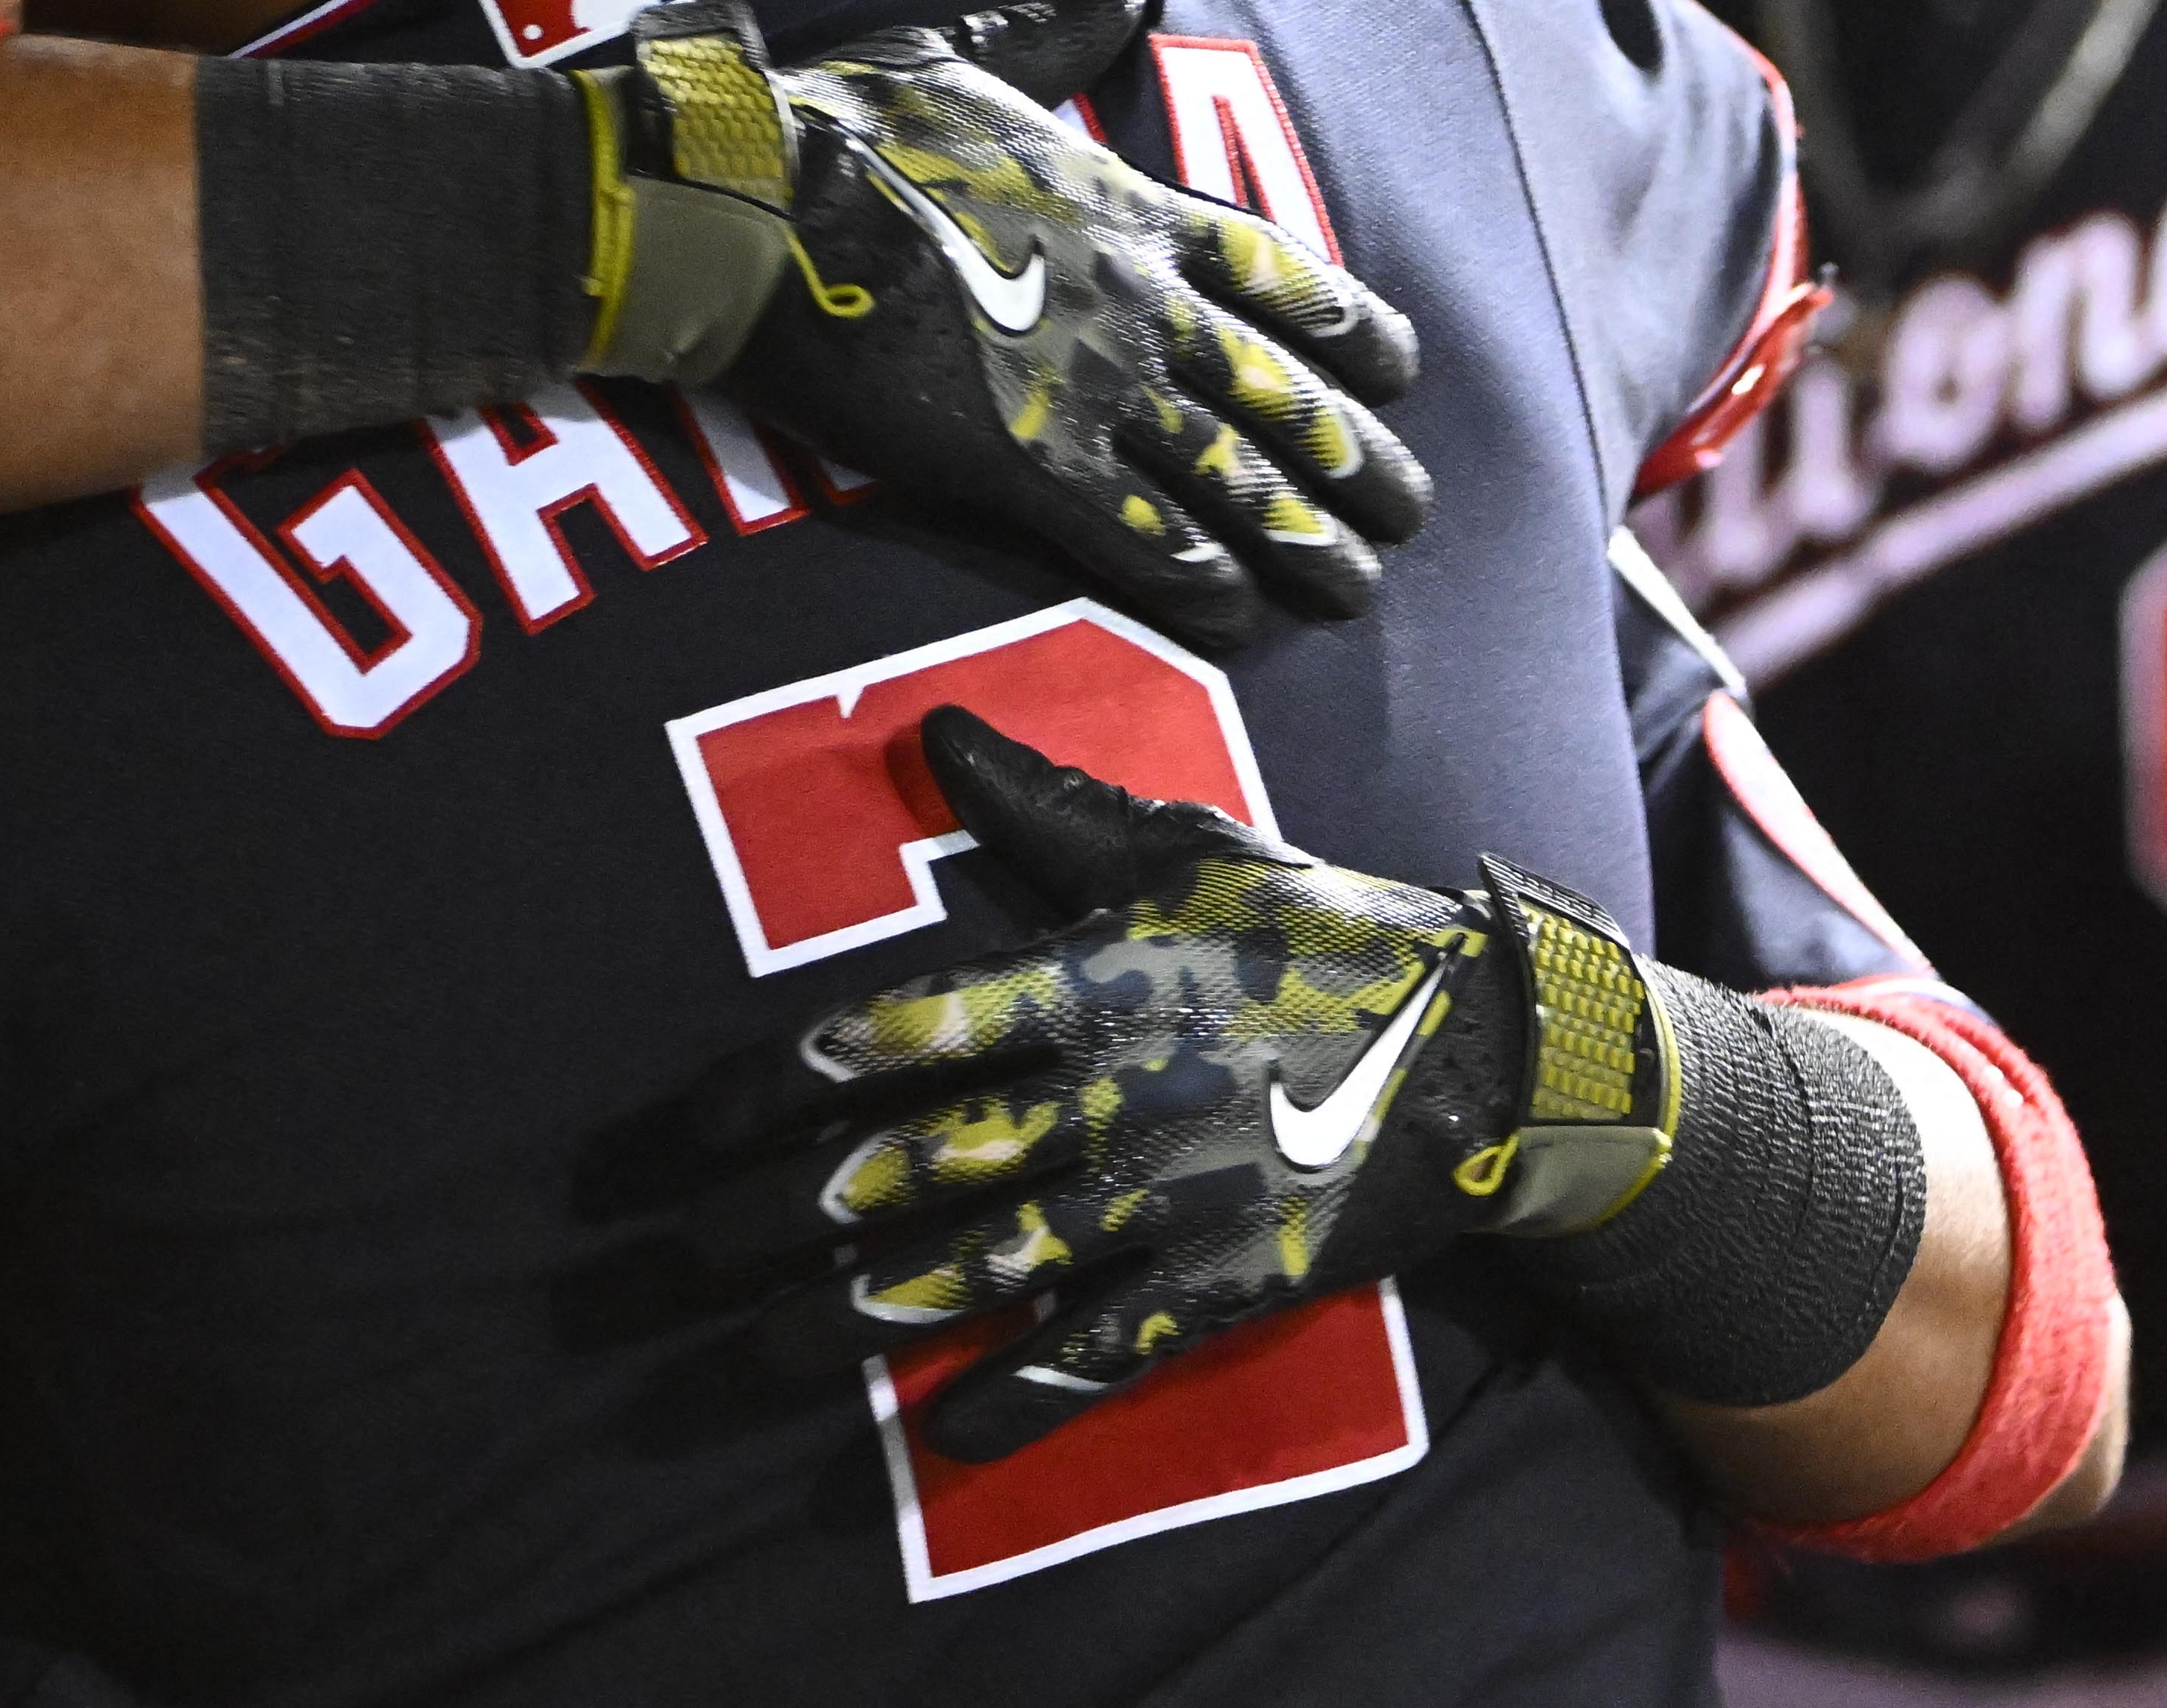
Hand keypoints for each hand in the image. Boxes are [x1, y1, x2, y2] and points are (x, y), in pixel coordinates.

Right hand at [584, 0, 1429, 644]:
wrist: (755, 204)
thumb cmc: (839, 126)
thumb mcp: (964, 54)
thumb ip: (1052, 32)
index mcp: (1125, 208)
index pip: (1278, 273)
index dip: (1352, 330)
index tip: (1404, 372)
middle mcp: (1134, 302)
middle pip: (1282, 392)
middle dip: (1356, 459)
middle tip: (1408, 512)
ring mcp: (1088, 387)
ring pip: (1235, 479)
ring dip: (1304, 538)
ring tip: (1353, 587)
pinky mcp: (1023, 465)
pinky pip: (1140, 540)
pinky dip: (1199, 584)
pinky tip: (1239, 619)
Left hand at [689, 709, 1676, 1462]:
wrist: (1493, 1047)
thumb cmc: (1321, 931)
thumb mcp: (1188, 850)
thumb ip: (1050, 811)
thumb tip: (937, 732)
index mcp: (1098, 976)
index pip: (911, 1028)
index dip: (787, 1080)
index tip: (692, 1124)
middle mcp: (1118, 1089)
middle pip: (920, 1165)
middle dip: (782, 1219)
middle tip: (673, 1259)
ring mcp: (1173, 1195)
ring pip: (988, 1269)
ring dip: (860, 1320)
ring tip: (754, 1355)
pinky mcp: (1230, 1278)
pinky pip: (1106, 1349)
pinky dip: (1020, 1398)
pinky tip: (939, 1433)